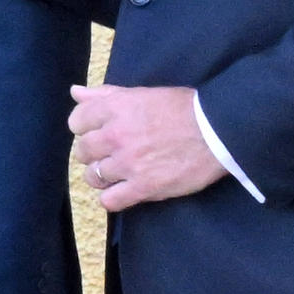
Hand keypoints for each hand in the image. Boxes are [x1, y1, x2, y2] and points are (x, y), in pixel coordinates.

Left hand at [70, 83, 227, 214]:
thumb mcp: (143, 94)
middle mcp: (116, 135)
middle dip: (95, 152)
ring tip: (120, 172)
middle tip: (113, 152)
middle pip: (83, 151)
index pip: (76, 122)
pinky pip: (109, 201)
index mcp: (115, 108)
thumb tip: (75, 92)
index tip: (100, 131)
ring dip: (103, 175)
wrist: (218, 131)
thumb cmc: (183, 108)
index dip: (87, 128)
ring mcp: (128, 163)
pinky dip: (113, 198)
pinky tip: (125, 190)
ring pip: (93, 176)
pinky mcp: (143, 187)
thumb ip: (105, 94)